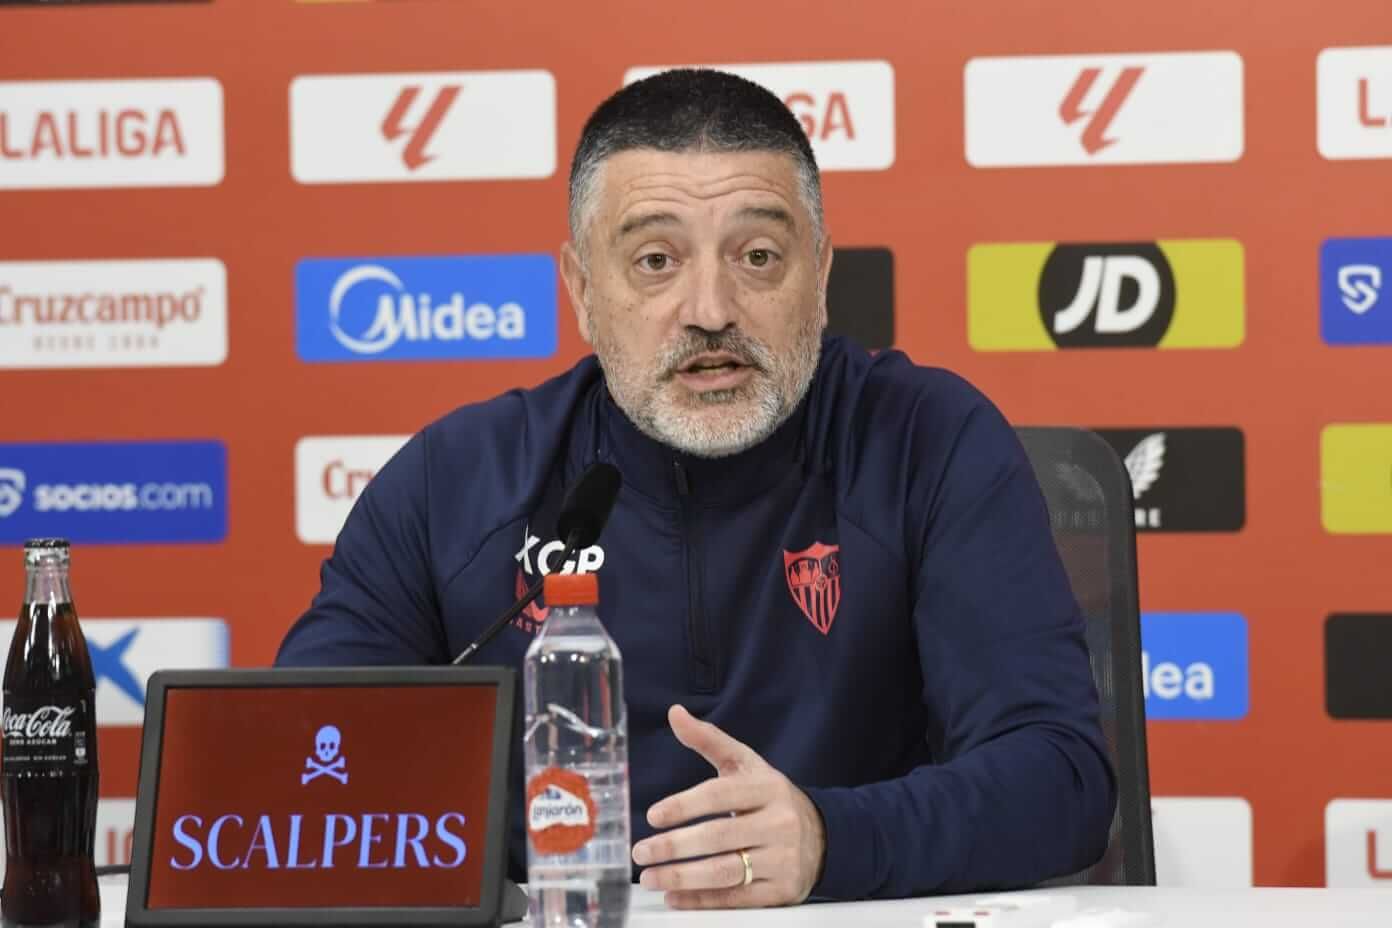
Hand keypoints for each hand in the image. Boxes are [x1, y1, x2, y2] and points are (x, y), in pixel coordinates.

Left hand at [630, 705, 825, 908]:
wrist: (822, 836)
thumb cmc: (770, 798)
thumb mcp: (746, 765)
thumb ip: (709, 740)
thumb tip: (675, 713)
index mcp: (767, 787)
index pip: (721, 795)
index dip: (684, 804)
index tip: (652, 816)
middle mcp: (778, 822)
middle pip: (719, 836)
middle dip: (675, 846)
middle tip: (641, 852)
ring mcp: (783, 859)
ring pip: (726, 871)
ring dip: (683, 878)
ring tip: (650, 877)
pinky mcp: (783, 892)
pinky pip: (737, 898)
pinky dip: (702, 901)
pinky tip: (675, 897)